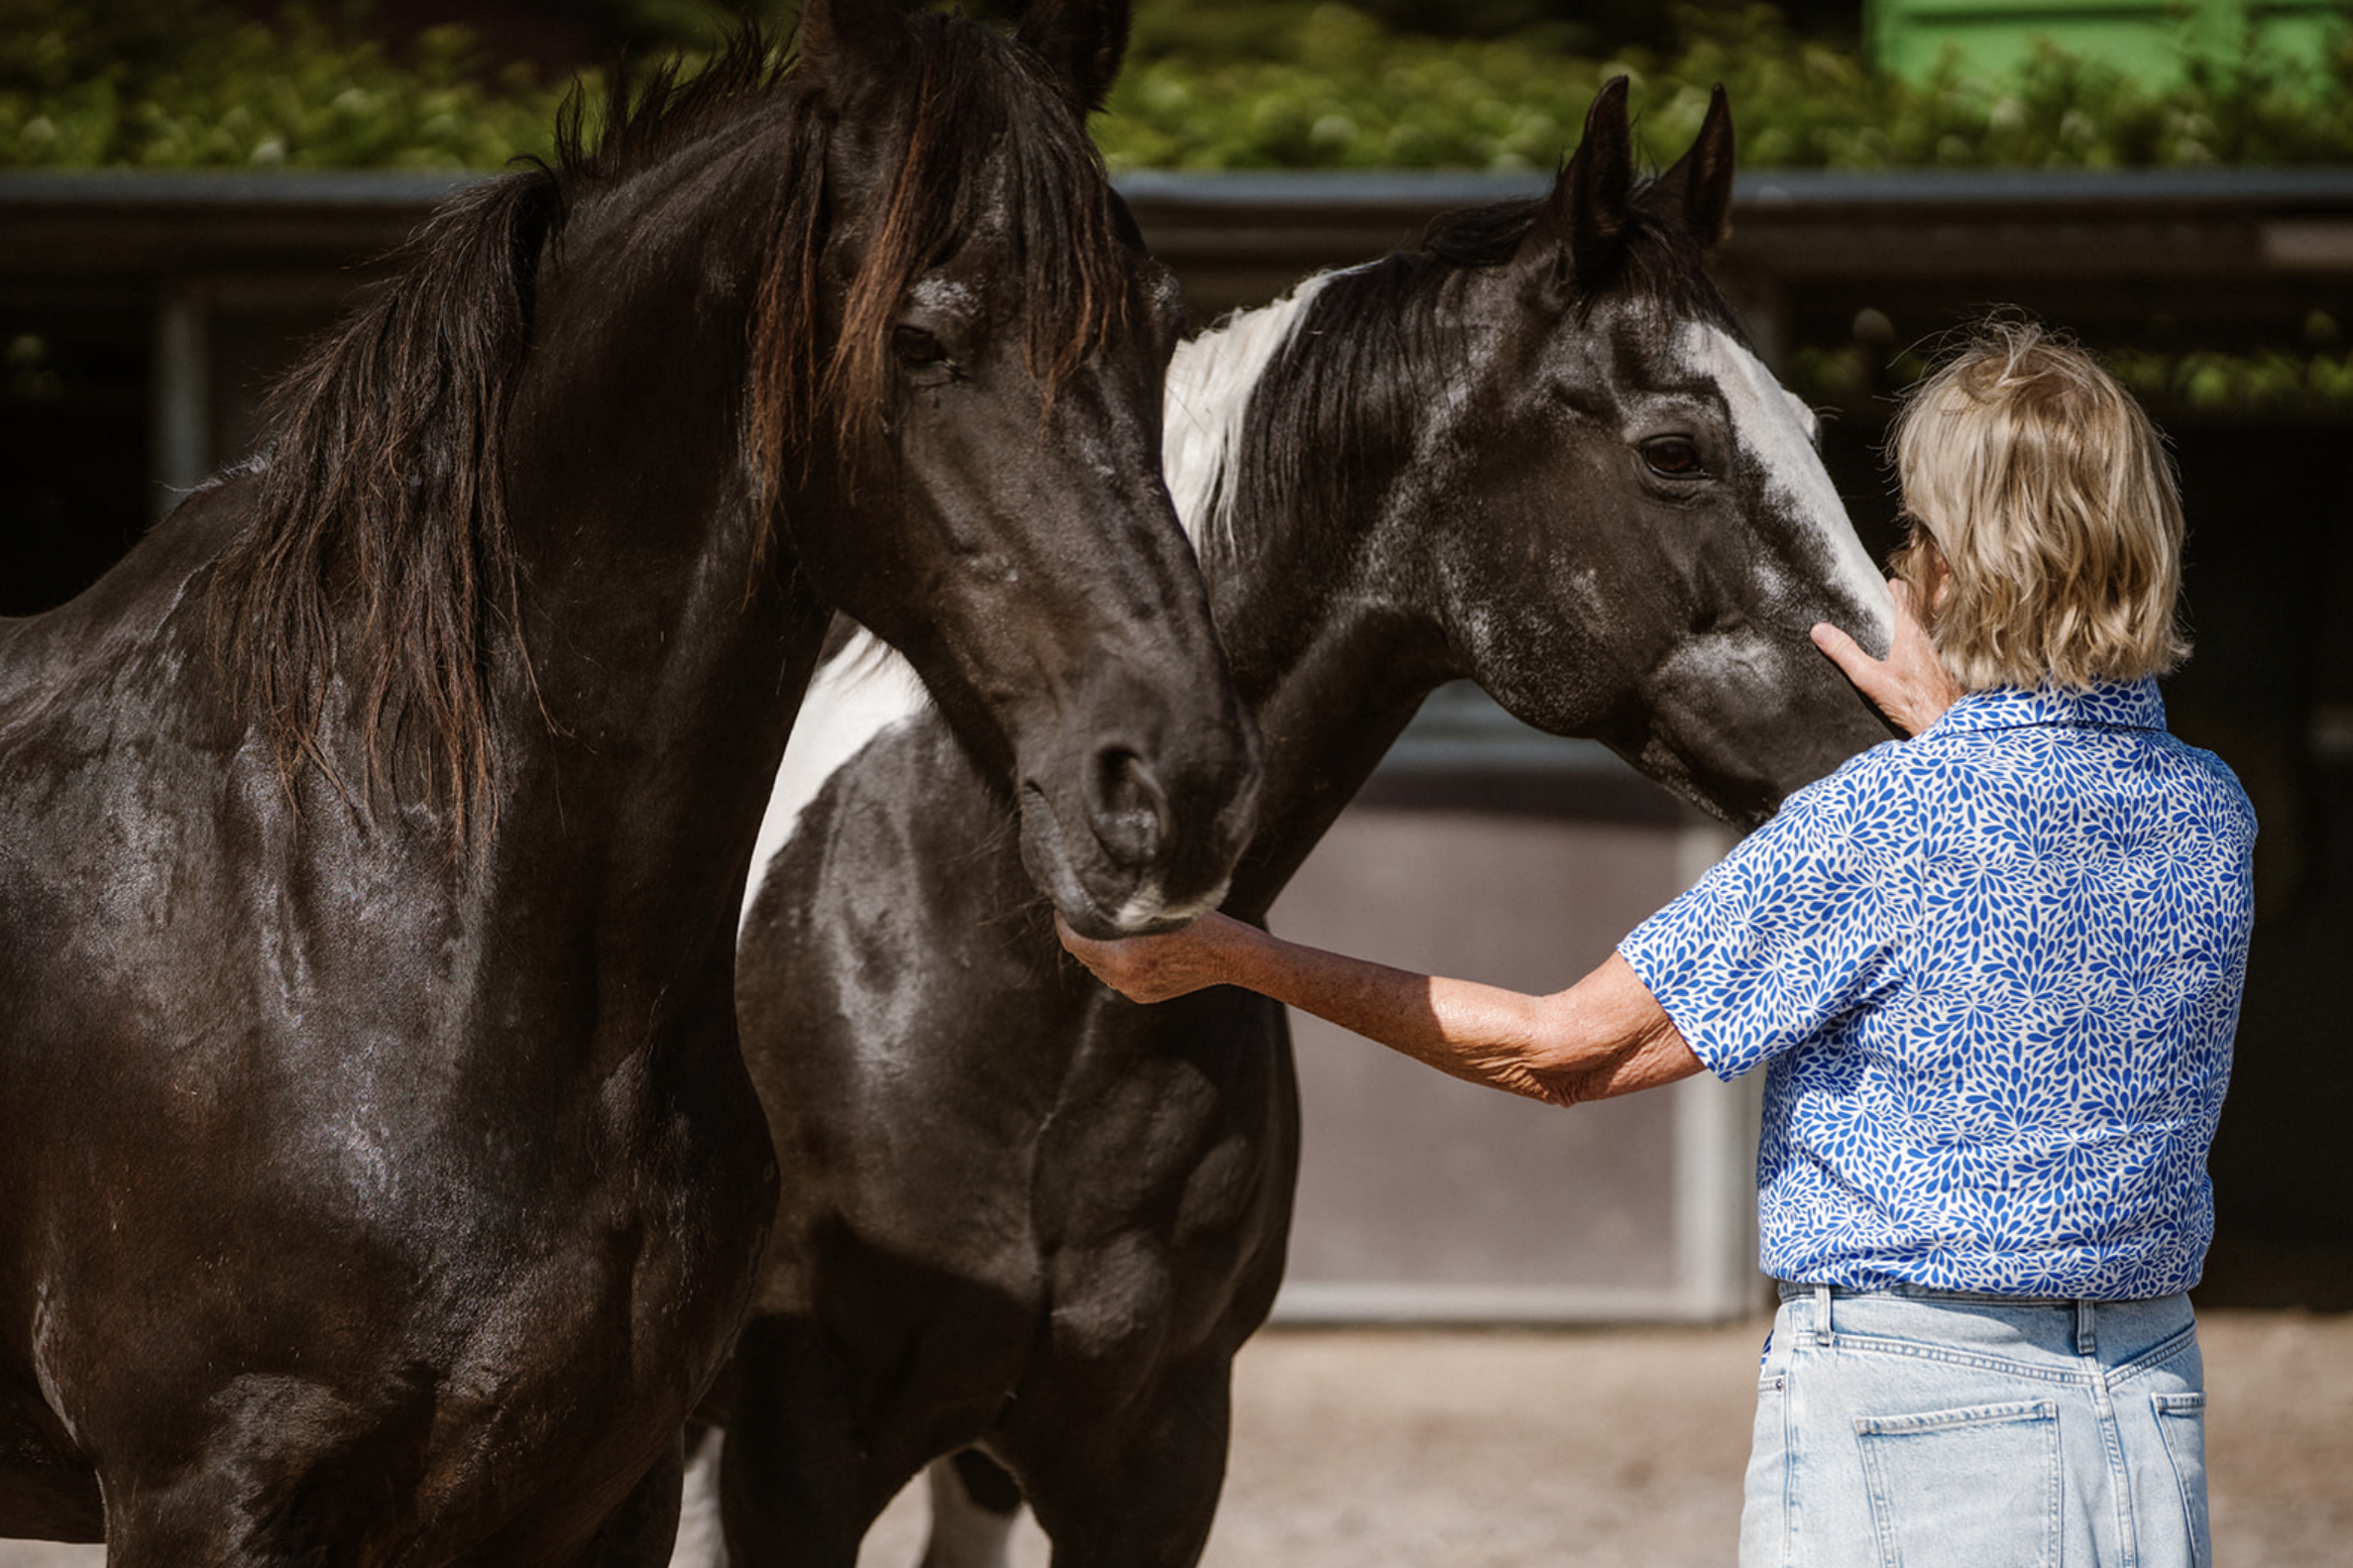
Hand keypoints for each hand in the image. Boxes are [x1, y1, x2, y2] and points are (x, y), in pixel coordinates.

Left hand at [1056, 910, 1246, 1002]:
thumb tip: (1091, 893)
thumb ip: (1121, 906)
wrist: (1229, 953)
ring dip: (1100, 948)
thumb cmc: (1196, 920)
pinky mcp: (1144, 996)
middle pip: (1084, 954)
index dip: (1064, 921)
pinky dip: (1118, 961)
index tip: (1065, 905)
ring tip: (1109, 926)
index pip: (1072, 941)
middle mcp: (1123, 979)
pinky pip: (1119, 976)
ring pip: (1100, 966)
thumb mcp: (1155, 905)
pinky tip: (1134, 945)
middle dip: (1082, 933)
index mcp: (1122, 957)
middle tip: (1085, 909)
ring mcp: (1134, 990)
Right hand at [1810, 578, 1961, 737]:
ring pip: (1933, 626)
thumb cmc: (1911, 702)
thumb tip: (1820, 631)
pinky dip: (1931, 639)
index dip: (1898, 589)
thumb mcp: (1869, 678)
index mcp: (1911, 633)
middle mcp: (1931, 638)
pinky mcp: (1949, 667)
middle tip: (1898, 600)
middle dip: (1911, 601)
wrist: (1943, 724)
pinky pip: (1940, 644)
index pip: (1907, 598)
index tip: (1890, 585)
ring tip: (1908, 623)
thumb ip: (1845, 653)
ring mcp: (1943, 652)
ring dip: (1923, 620)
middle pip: (1923, 608)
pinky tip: (1922, 654)